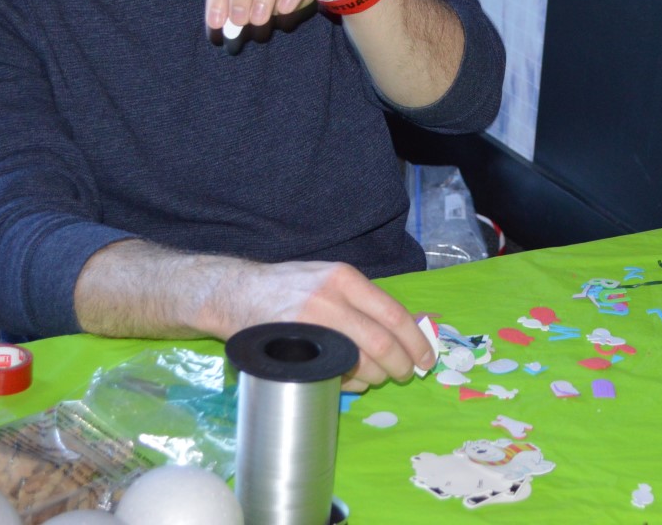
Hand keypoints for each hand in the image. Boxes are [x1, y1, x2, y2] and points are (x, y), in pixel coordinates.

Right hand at [202, 260, 435, 390]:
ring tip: (377, 378)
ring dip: (375, 376)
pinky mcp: (291, 348)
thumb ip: (363, 300)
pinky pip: (330, 373)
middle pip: (380, 342)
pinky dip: (349, 383)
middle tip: (406, 374)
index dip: (415, 341)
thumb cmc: (290, 287)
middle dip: (400, 365)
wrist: (235, 292)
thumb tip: (409, 327)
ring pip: (358, 361)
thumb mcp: (329, 279)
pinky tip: (353, 382)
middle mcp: (329, 299)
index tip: (427, 357)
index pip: (393, 315)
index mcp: (345, 279)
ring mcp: (308, 325)